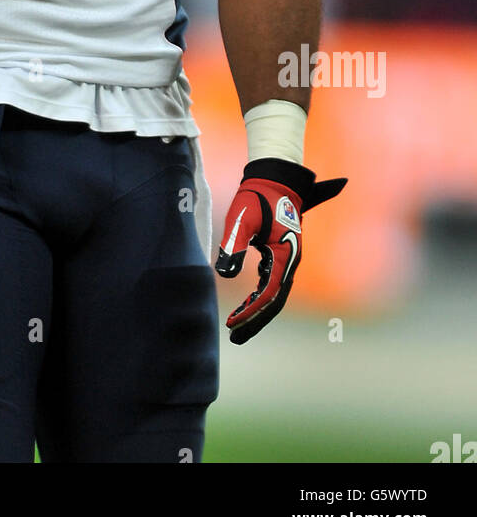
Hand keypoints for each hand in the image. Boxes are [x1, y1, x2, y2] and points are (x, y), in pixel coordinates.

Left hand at [214, 159, 345, 343]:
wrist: (274, 179)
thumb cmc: (256, 197)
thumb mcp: (241, 218)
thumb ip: (234, 244)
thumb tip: (224, 274)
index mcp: (285, 256)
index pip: (268, 293)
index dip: (250, 311)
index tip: (231, 323)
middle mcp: (290, 262)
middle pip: (274, 301)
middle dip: (255, 320)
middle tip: (235, 338)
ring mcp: (287, 259)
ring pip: (274, 294)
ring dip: (257, 311)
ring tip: (237, 328)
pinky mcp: (280, 255)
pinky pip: (271, 283)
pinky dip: (259, 296)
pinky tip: (245, 304)